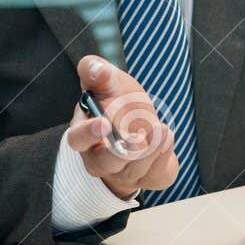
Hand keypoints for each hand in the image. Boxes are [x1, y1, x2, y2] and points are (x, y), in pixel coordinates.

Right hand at [64, 55, 177, 198]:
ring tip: (161, 129)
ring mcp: (124, 172)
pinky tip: (167, 137)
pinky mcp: (147, 177)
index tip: (103, 123)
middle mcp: (100, 158)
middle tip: (137, 139)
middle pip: (104, 164)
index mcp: (85, 133)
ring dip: (150, 150)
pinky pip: (155, 175)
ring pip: (133, 170)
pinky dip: (164, 157)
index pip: (78, 139)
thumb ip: (97, 72)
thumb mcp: (109, 83)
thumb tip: (95, 67)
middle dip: (122, 153)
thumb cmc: (118, 104)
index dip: (88, 134)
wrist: (140, 125)